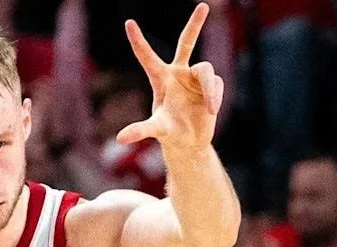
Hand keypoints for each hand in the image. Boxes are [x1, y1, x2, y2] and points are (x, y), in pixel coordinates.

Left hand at [117, 4, 224, 152]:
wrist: (190, 142)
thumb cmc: (169, 132)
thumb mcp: (156, 130)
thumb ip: (140, 130)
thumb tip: (119, 139)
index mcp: (161, 78)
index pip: (147, 56)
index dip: (138, 40)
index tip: (128, 23)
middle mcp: (178, 73)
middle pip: (187, 42)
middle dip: (195, 24)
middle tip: (203, 6)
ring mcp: (196, 78)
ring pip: (206, 70)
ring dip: (210, 90)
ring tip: (210, 109)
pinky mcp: (211, 86)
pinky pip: (217, 85)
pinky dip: (215, 97)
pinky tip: (211, 111)